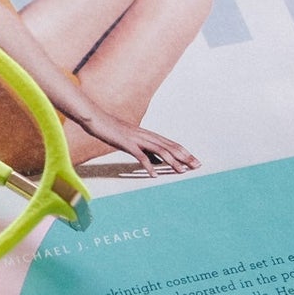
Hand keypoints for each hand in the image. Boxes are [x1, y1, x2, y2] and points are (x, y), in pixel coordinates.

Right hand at [79, 106, 198, 175]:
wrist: (97, 119)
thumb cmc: (112, 130)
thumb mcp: (131, 141)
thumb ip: (145, 150)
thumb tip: (157, 162)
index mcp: (149, 135)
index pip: (172, 144)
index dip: (185, 153)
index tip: (195, 161)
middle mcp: (146, 136)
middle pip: (170, 147)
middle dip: (185, 157)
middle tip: (197, 166)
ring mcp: (137, 139)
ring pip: (160, 151)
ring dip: (171, 162)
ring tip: (181, 172)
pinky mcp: (127, 144)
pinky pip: (140, 156)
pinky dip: (148, 166)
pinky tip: (154, 175)